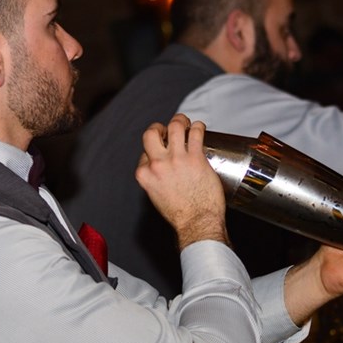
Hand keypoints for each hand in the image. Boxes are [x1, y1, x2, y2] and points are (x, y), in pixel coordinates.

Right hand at [135, 113, 228, 249]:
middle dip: (159, 127)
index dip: (154, 149)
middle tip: (167, 129)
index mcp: (144, 175)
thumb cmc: (180, 214)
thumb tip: (162, 171)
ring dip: (180, 120)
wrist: (197, 223)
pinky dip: (197, 126)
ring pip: (174, 126)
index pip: (144, 152)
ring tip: (185, 123)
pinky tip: (198, 128)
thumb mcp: (156, 196)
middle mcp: (158, 164)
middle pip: (151, 133)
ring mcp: (177, 159)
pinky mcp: (196, 157)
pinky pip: (196, 132)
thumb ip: (155, 180)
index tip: (162, 150)